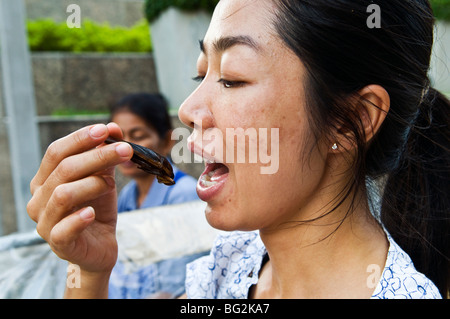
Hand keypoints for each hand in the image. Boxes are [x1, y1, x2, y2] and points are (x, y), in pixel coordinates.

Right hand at [27, 123, 131, 275]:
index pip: (56, 152)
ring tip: (111, 183)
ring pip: (63, 195)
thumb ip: (105, 156)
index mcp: (45, 179)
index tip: (106, 129)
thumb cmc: (97, 208)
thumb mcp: (102, 179)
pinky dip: (79, 218)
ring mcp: (45, 222)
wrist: (100, 246)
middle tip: (126, 149)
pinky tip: (93, 213)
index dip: (80, 138)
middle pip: (64, 169)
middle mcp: (39, 199)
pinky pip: (64, 229)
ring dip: (93, 183)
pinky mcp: (58, 243)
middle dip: (98, 156)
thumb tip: (113, 128)